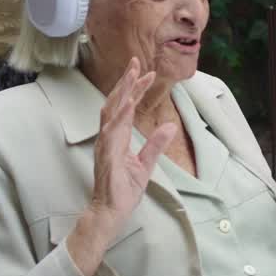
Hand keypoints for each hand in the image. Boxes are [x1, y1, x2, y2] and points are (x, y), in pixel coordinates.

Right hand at [70, 58, 176, 275]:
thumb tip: (170, 127)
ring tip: (133, 75)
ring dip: (122, 92)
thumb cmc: (122, 191)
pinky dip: (119, 116)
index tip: (148, 73)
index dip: (135, 89)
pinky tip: (128, 103)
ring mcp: (105, 145)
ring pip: (112, 112)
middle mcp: (108, 138)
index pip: (125, 108)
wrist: (111, 212)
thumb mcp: (146, 165)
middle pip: (115, 103)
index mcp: (117, 138)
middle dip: (126, 82)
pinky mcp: (107, 155)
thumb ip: (155, 145)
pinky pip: (112, 132)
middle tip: (137, 62)